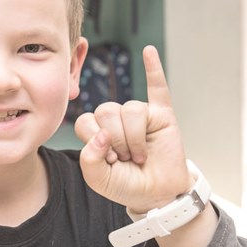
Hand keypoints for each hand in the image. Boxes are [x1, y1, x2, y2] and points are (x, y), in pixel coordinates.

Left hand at [74, 45, 191, 212]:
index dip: (94, 142)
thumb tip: (101, 134)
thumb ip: (89, 160)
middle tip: (126, 158)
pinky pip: (158, 88)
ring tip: (141, 155)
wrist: (158, 195)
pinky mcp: (162, 115)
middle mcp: (116, 118)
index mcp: (97, 130)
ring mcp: (140, 115)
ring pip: (130, 109)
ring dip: (134, 138)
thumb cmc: (127, 185)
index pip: (85, 121)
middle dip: (116, 140)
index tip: (108, 161)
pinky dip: (153, 69)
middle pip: (106, 111)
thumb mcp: (99, 180)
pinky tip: (149, 52)